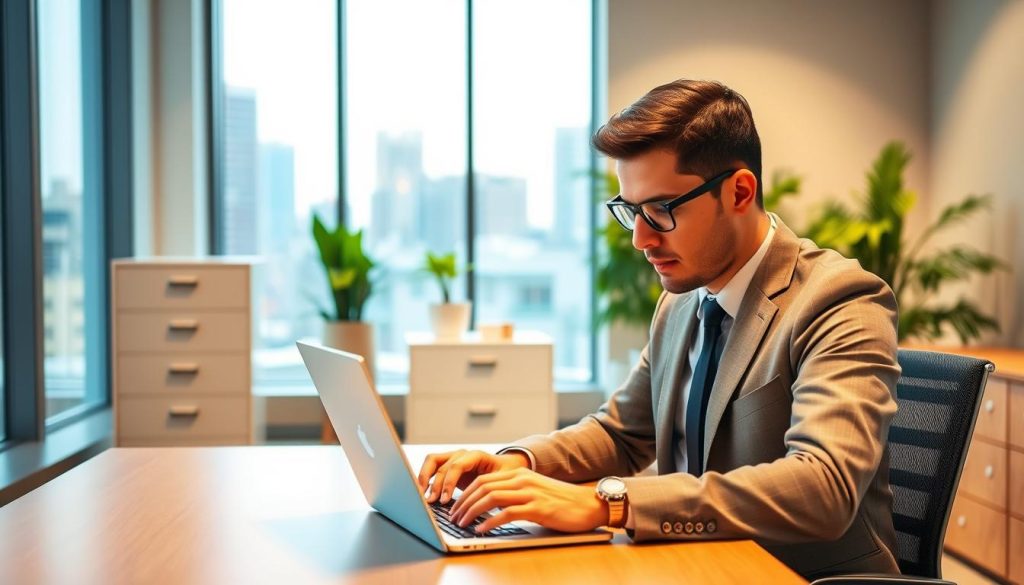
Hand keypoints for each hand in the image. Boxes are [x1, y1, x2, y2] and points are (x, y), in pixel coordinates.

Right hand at [416, 449, 529, 504]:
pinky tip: (423, 493)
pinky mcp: (447, 465)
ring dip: (424, 478)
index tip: (445, 500)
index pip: (456, 466)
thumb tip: (486, 506)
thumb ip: (493, 490)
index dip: (449, 483)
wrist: (505, 467)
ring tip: (423, 497)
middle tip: (432, 502)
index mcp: (476, 456)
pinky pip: (431, 467)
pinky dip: (424, 478)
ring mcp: (453, 457)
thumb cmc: (506, 474)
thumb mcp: (503, 481)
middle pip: (441, 465)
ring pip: (431, 461)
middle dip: (435, 485)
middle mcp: (462, 454)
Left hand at [449, 468, 607, 533]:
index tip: (456, 507)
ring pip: (491, 498)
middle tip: (453, 517)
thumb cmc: (562, 502)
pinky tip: (482, 529)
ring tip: (462, 524)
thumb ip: (514, 494)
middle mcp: (522, 480)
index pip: (483, 480)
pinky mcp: (537, 508)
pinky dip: (490, 522)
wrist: (589, 504)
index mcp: (519, 474)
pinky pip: (506, 513)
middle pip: (483, 487)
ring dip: (472, 512)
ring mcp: (529, 493)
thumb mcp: (535, 491)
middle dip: (463, 503)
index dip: (466, 494)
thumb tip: (489, 507)